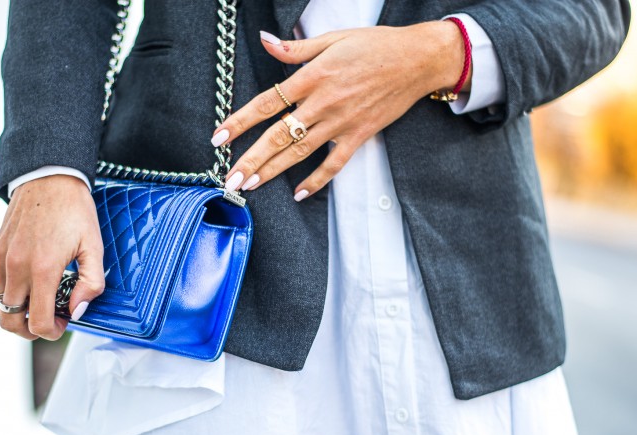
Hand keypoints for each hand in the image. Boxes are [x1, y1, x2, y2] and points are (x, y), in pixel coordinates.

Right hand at [0, 175, 104, 339]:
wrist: (49, 176)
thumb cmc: (74, 209)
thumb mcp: (94, 246)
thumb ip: (91, 283)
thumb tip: (77, 309)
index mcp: (43, 269)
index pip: (38, 322)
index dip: (52, 332)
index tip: (65, 320)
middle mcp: (17, 266)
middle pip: (10, 322)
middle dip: (30, 330)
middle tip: (50, 319)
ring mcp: (2, 258)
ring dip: (16, 313)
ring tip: (38, 302)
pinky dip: (8, 294)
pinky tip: (29, 283)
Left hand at [212, 20, 468, 199]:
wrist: (417, 59)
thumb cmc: (376, 45)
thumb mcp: (333, 38)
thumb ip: (296, 48)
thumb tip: (266, 41)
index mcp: (313, 76)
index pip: (267, 103)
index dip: (240, 121)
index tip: (219, 138)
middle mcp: (323, 103)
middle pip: (279, 135)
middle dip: (251, 159)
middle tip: (230, 178)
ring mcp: (341, 122)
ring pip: (300, 152)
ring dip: (273, 171)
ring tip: (250, 185)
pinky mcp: (359, 135)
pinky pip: (334, 164)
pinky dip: (317, 180)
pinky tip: (299, 194)